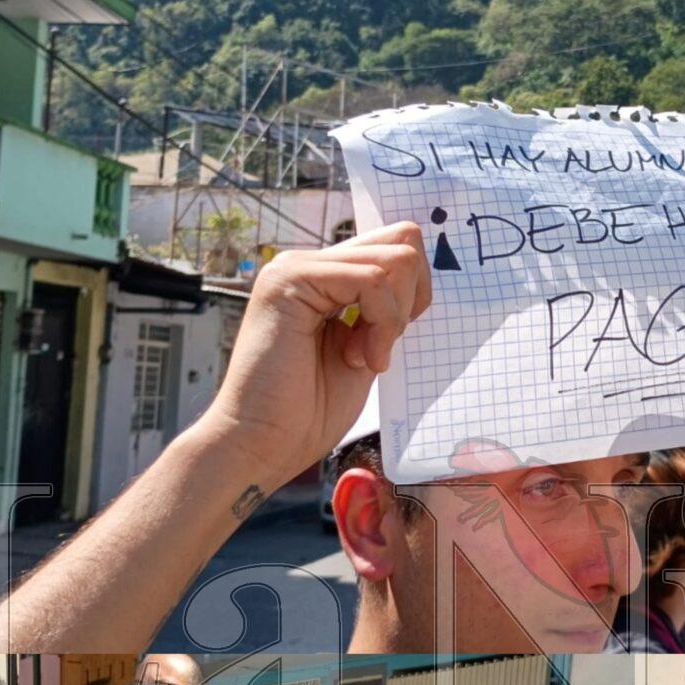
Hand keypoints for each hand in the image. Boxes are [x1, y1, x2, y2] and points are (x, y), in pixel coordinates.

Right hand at [200, 225, 430, 488]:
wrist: (265, 442)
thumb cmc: (309, 411)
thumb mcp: (365, 352)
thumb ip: (384, 316)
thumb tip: (419, 284)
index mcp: (328, 280)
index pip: (395, 247)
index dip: (416, 292)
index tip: (394, 339)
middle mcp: (311, 264)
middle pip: (402, 242)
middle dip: (412, 299)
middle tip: (381, 347)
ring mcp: (297, 267)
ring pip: (393, 259)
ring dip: (395, 317)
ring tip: (365, 358)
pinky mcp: (290, 279)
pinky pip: (371, 279)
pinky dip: (382, 323)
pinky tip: (360, 359)